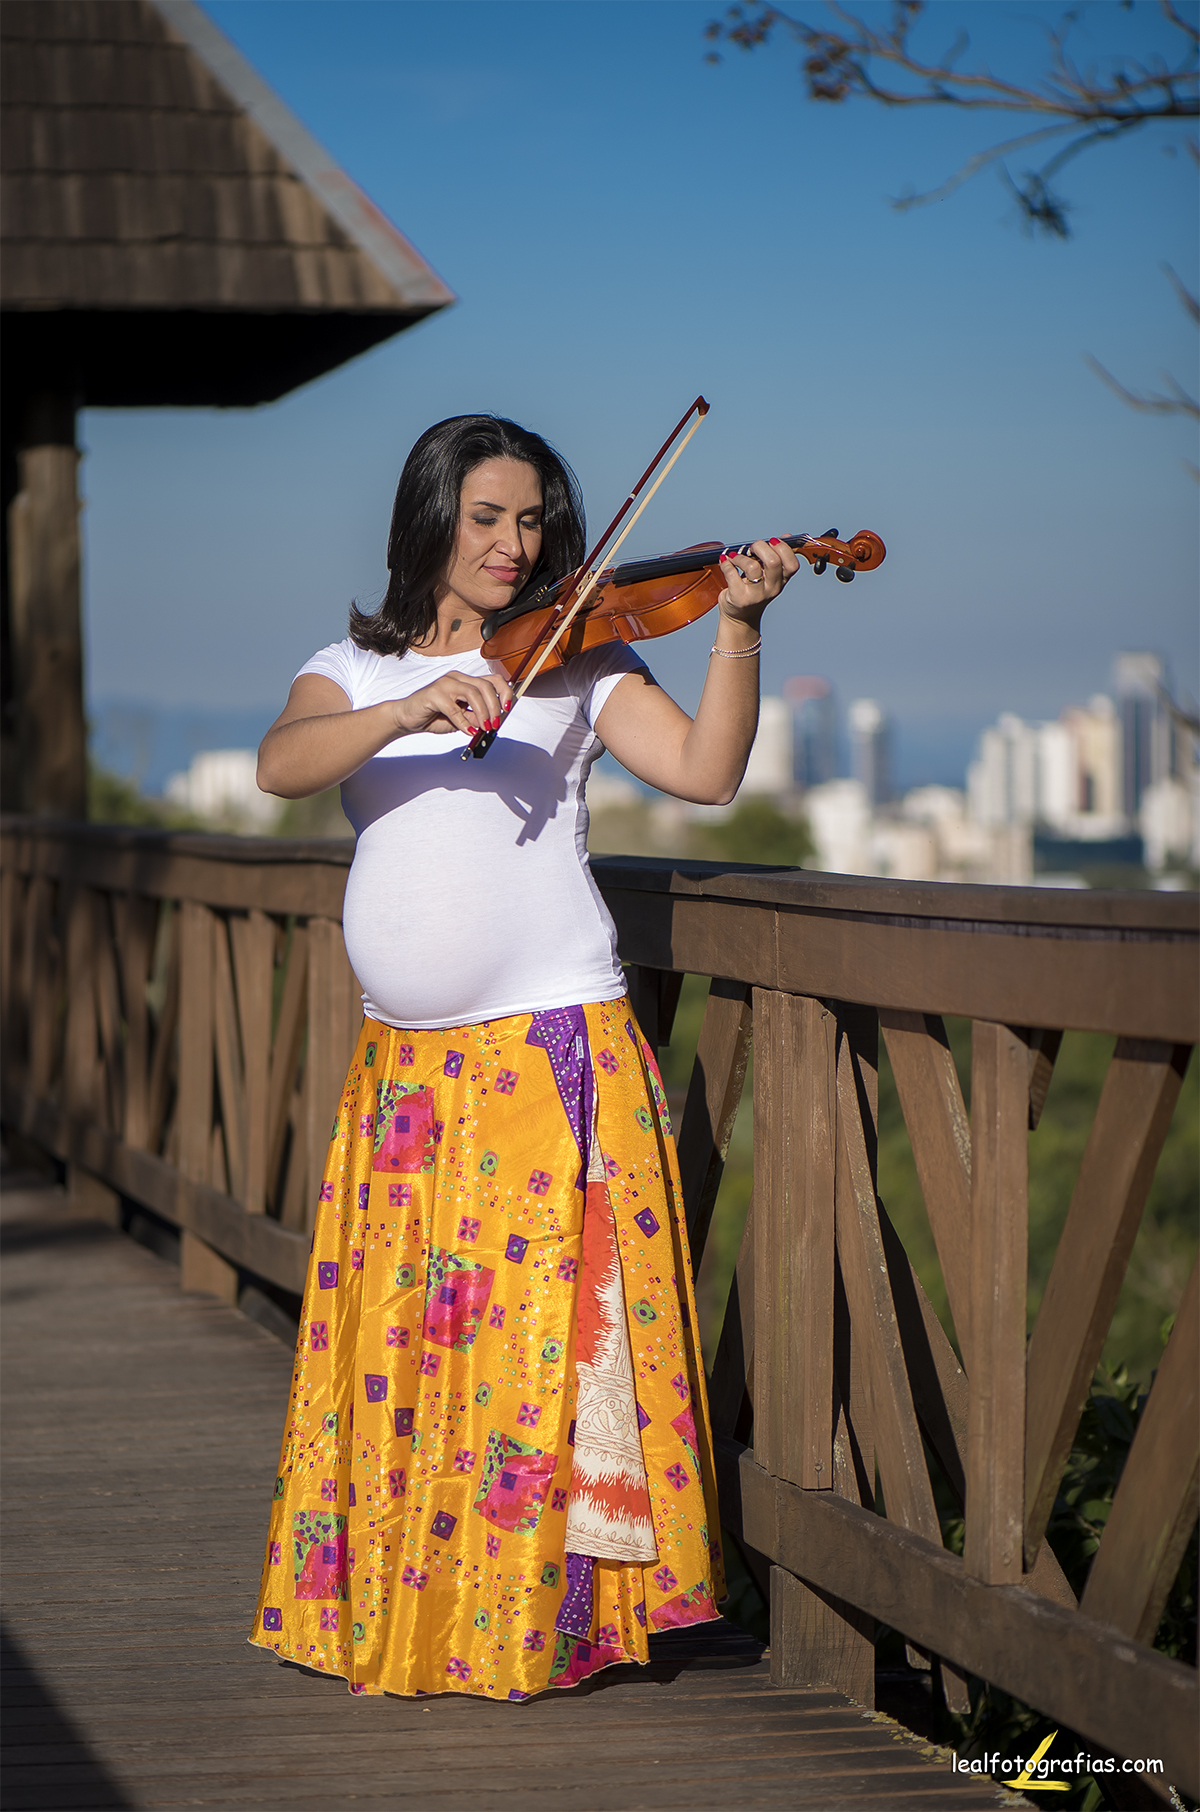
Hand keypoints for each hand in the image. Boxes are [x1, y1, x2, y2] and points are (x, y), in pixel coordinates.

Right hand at [392, 670, 513, 738]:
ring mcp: (445, 684)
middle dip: (494, 707)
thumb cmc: (433, 716)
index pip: (492, 680)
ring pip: (473, 693)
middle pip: (485, 686)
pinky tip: (466, 731)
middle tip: (494, 724)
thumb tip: (491, 722)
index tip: (507, 709)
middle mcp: (457, 678)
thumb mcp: (461, 720)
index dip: (504, 693)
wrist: (407, 718)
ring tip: (484, 727)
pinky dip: (463, 722)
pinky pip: (454, 708)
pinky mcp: (434, 694)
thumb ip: (475, 718)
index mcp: (465, 681)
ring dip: (482, 713)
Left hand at [717, 537, 800, 626]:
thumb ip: (776, 557)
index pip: (792, 564)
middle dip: (760, 547)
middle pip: (773, 561)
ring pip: (752, 566)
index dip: (783, 548)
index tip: (771, 541)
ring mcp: (756, 595)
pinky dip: (726, 564)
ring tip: (735, 557)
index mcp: (782, 580)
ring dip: (740, 556)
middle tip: (752, 547)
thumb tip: (786, 537)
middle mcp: (772, 588)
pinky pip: (731, 574)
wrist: (740, 618)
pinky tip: (725, 562)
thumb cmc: (753, 592)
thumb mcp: (769, 575)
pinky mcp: (739, 598)